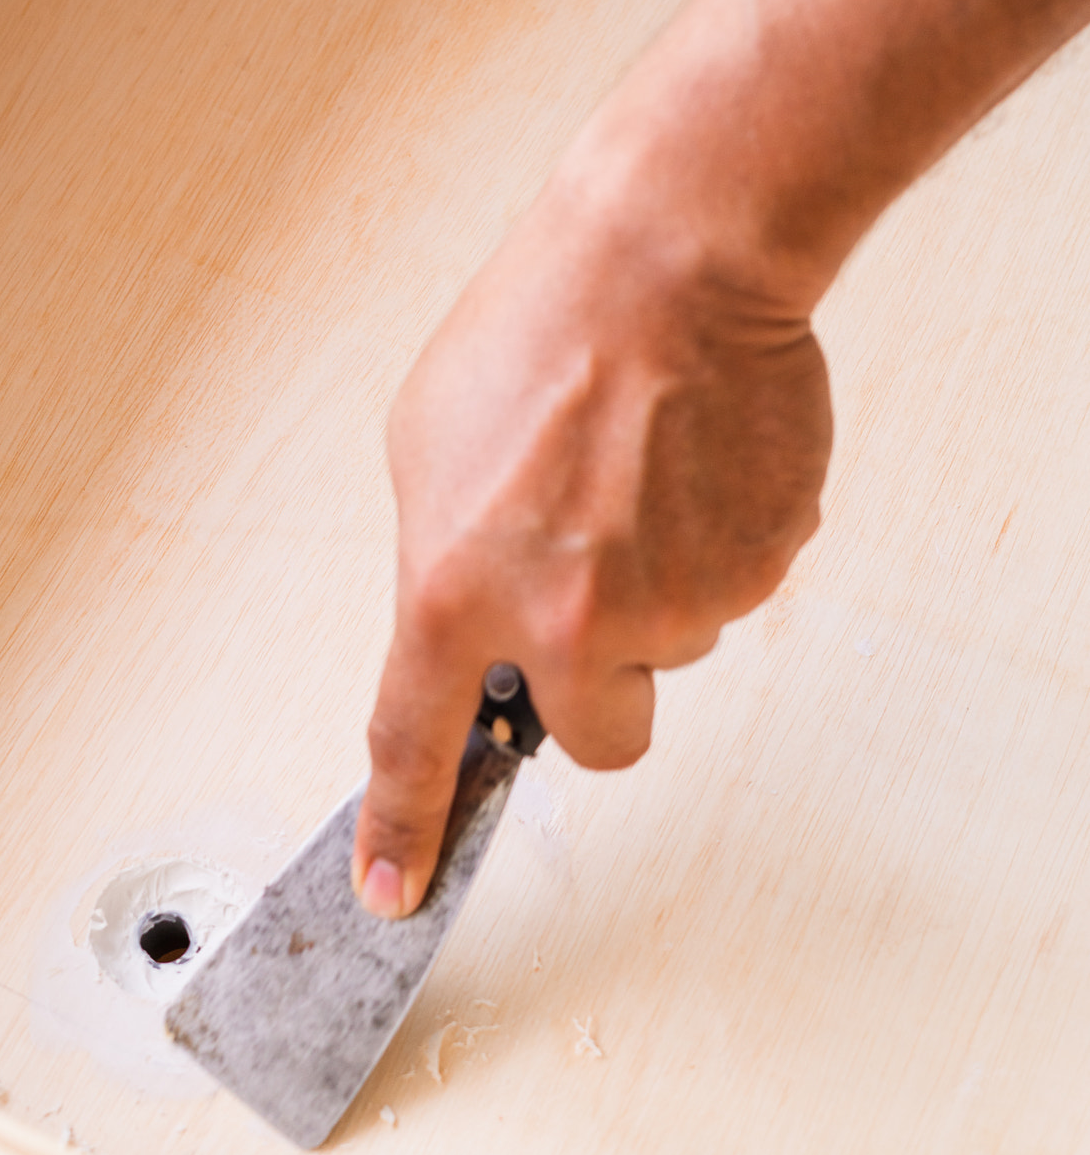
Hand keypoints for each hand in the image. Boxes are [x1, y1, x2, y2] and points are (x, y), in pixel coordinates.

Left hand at [350, 132, 831, 917]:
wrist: (668, 259)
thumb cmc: (536, 330)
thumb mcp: (425, 446)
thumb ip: (441, 561)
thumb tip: (469, 628)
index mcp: (455, 586)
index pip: (417, 742)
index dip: (405, 830)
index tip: (395, 895)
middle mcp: (568, 619)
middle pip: (600, 736)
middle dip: (597, 686)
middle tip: (597, 589)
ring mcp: (676, 601)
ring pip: (673, 647)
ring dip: (658, 589)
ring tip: (640, 473)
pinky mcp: (760, 569)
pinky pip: (734, 590)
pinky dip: (715, 541)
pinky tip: (693, 461)